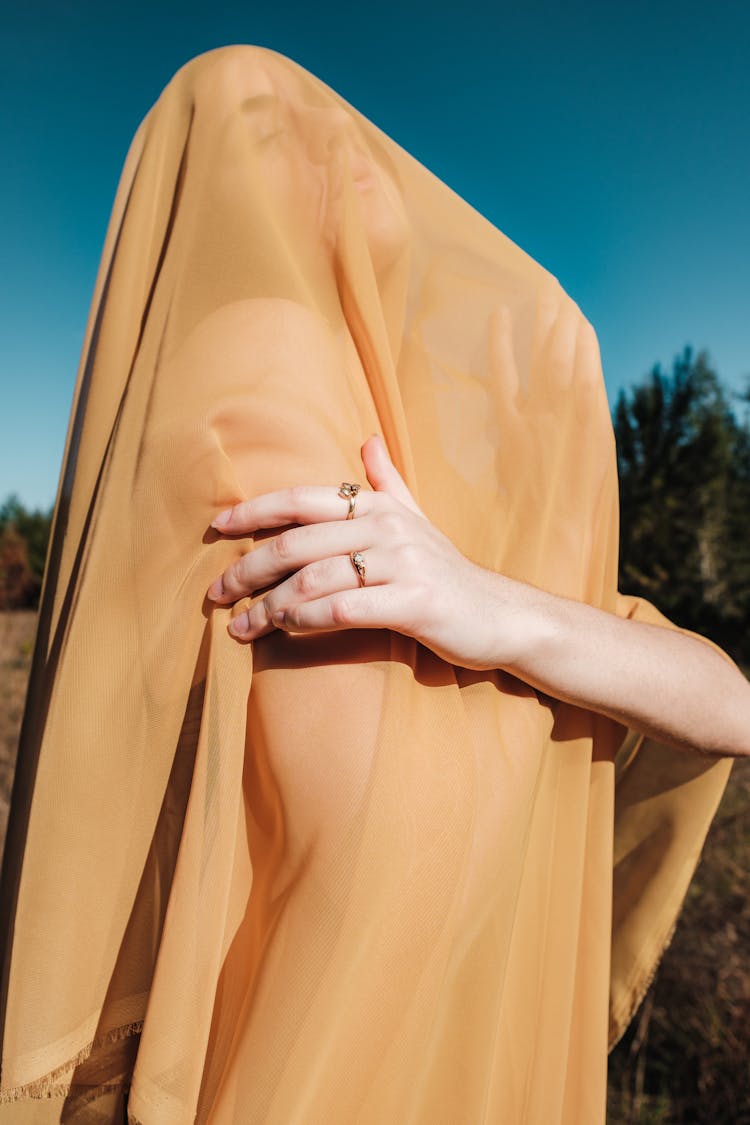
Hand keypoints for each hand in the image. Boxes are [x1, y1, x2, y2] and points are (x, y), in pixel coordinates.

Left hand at [206, 434, 517, 669]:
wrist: (500, 615)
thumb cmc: (447, 571)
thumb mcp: (417, 519)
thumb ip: (387, 482)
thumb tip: (368, 439)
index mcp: (379, 506)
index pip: (303, 499)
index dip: (255, 510)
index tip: (218, 527)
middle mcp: (388, 527)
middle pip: (298, 542)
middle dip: (249, 568)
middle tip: (217, 593)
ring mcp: (403, 563)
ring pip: (315, 579)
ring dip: (269, 605)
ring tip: (240, 627)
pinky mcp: (414, 602)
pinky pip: (345, 608)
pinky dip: (307, 619)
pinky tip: (285, 630)